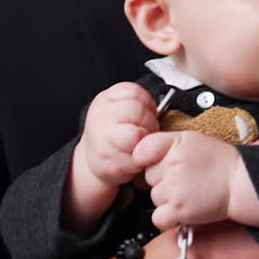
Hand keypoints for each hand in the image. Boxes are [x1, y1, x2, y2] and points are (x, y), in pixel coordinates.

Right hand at [65, 82, 157, 234]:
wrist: (93, 165)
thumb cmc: (114, 138)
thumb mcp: (120, 111)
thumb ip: (136, 103)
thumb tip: (166, 99)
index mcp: (104, 100)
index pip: (134, 94)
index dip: (146, 107)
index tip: (145, 116)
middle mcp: (100, 117)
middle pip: (137, 113)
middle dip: (147, 125)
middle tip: (144, 133)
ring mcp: (102, 140)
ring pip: (137, 135)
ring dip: (144, 143)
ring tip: (137, 147)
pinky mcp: (108, 163)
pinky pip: (135, 158)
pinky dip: (139, 161)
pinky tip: (132, 161)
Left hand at [134, 130, 241, 229]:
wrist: (239, 182)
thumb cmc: (217, 161)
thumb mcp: (190, 139)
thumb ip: (164, 143)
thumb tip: (140, 153)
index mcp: (174, 144)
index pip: (141, 152)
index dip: (147, 159)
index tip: (158, 163)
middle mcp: (172, 165)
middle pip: (149, 177)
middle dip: (162, 179)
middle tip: (183, 179)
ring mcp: (174, 189)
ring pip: (154, 197)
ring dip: (167, 198)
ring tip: (188, 193)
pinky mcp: (179, 211)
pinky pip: (158, 218)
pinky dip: (167, 218)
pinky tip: (181, 210)